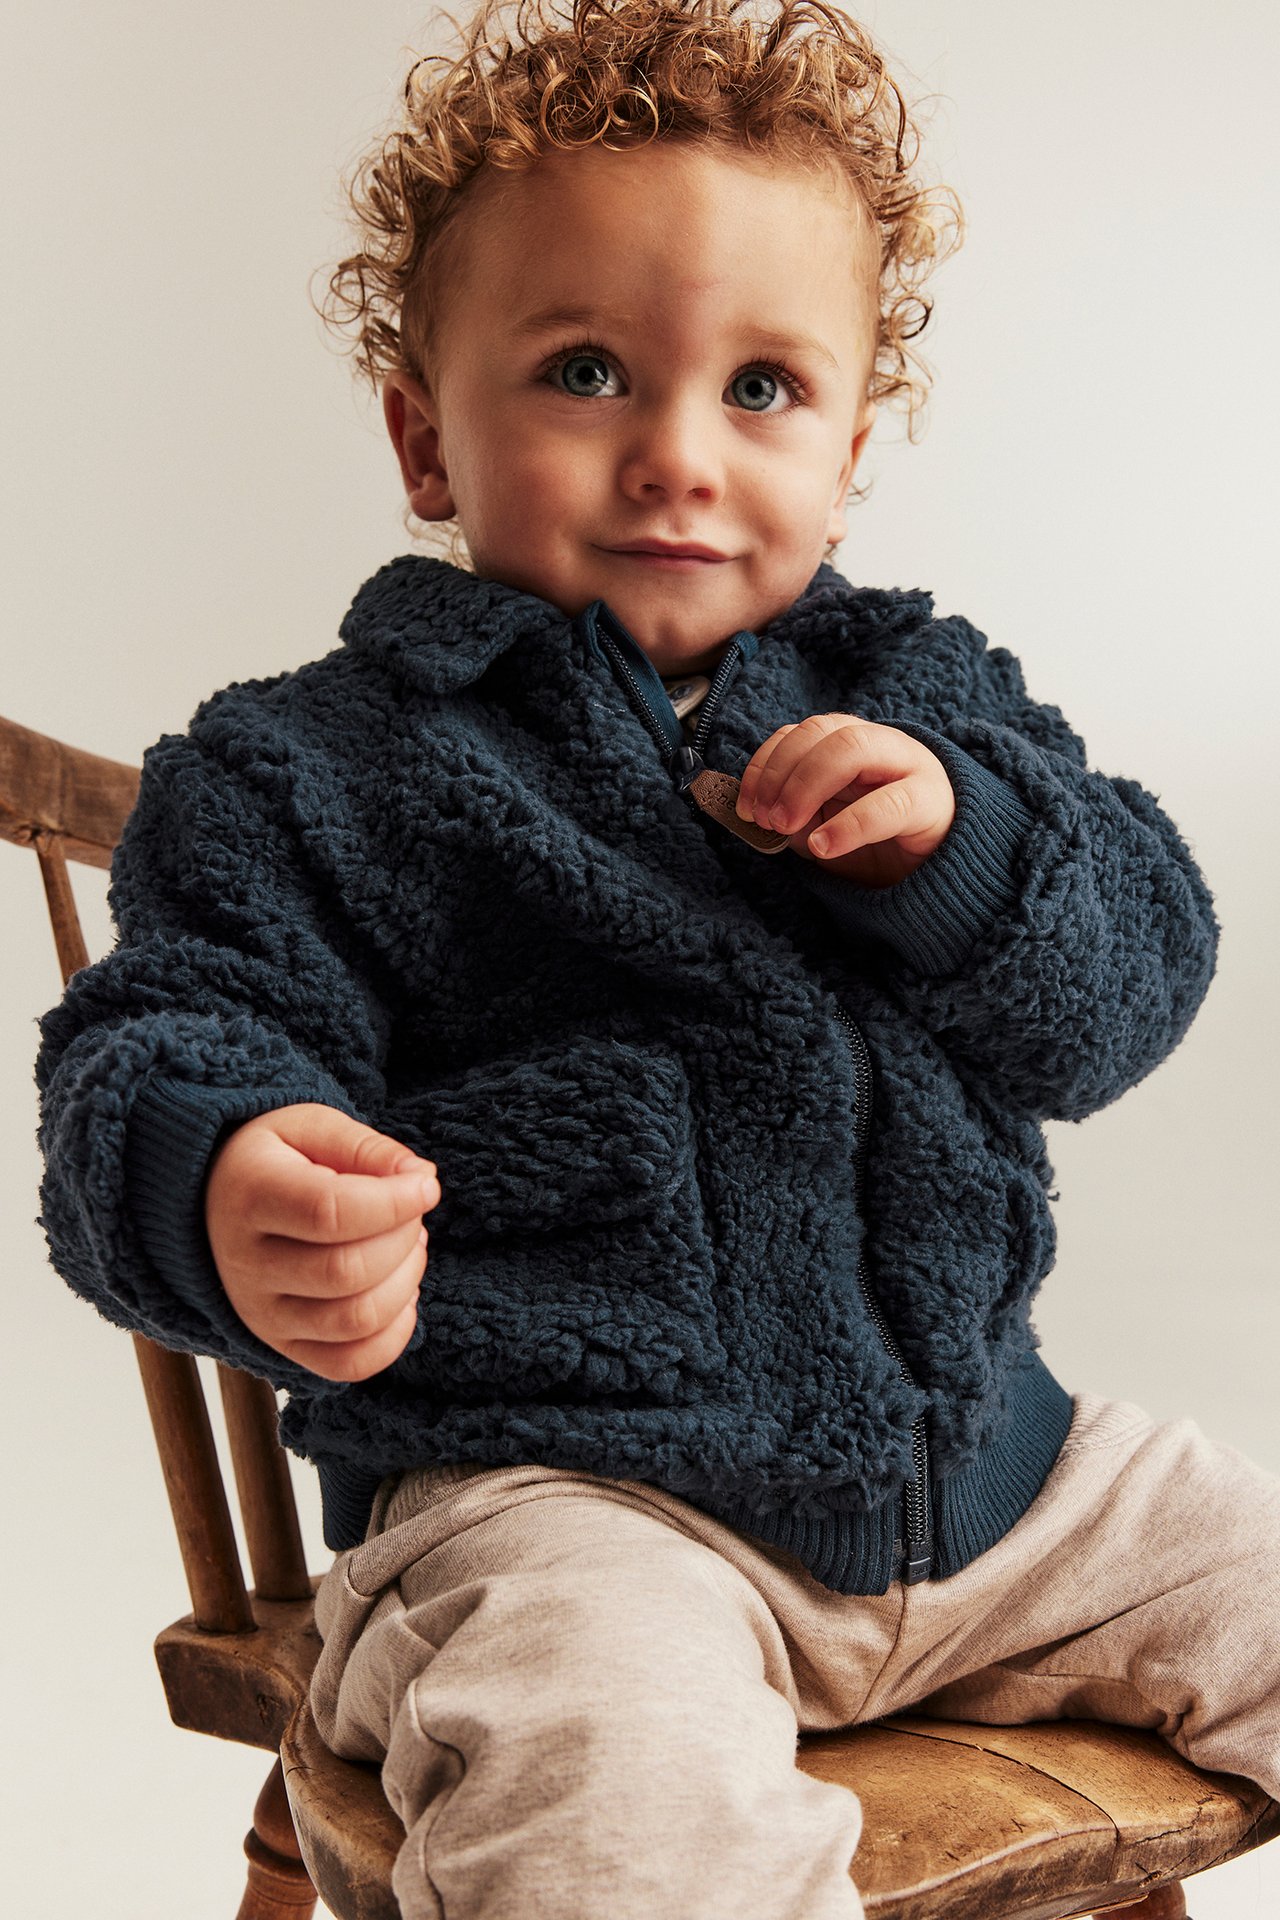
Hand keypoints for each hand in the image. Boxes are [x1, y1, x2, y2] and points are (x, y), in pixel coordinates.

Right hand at [204, 1103, 440, 1381]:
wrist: (218, 1203)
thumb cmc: (278, 1160)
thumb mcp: (311, 1128)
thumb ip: (366, 1147)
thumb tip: (420, 1179)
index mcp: (250, 1196)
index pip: (330, 1213)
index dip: (394, 1202)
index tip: (425, 1186)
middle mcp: (247, 1265)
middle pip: (346, 1272)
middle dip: (402, 1238)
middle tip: (412, 1211)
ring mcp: (262, 1314)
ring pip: (355, 1321)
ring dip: (406, 1280)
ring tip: (408, 1244)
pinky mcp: (283, 1346)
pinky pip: (350, 1364)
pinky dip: (394, 1335)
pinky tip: (400, 1291)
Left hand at [736, 714, 955, 888]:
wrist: (936, 873)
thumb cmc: (877, 845)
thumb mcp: (823, 828)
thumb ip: (792, 817)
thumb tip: (755, 815)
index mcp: (849, 744)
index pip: (800, 732)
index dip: (765, 765)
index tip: (746, 806)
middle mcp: (878, 744)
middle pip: (822, 731)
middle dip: (782, 773)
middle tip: (766, 818)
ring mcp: (907, 765)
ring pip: (852, 748)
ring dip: (806, 785)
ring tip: (786, 827)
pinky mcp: (929, 801)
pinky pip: (888, 804)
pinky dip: (848, 824)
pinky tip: (824, 846)